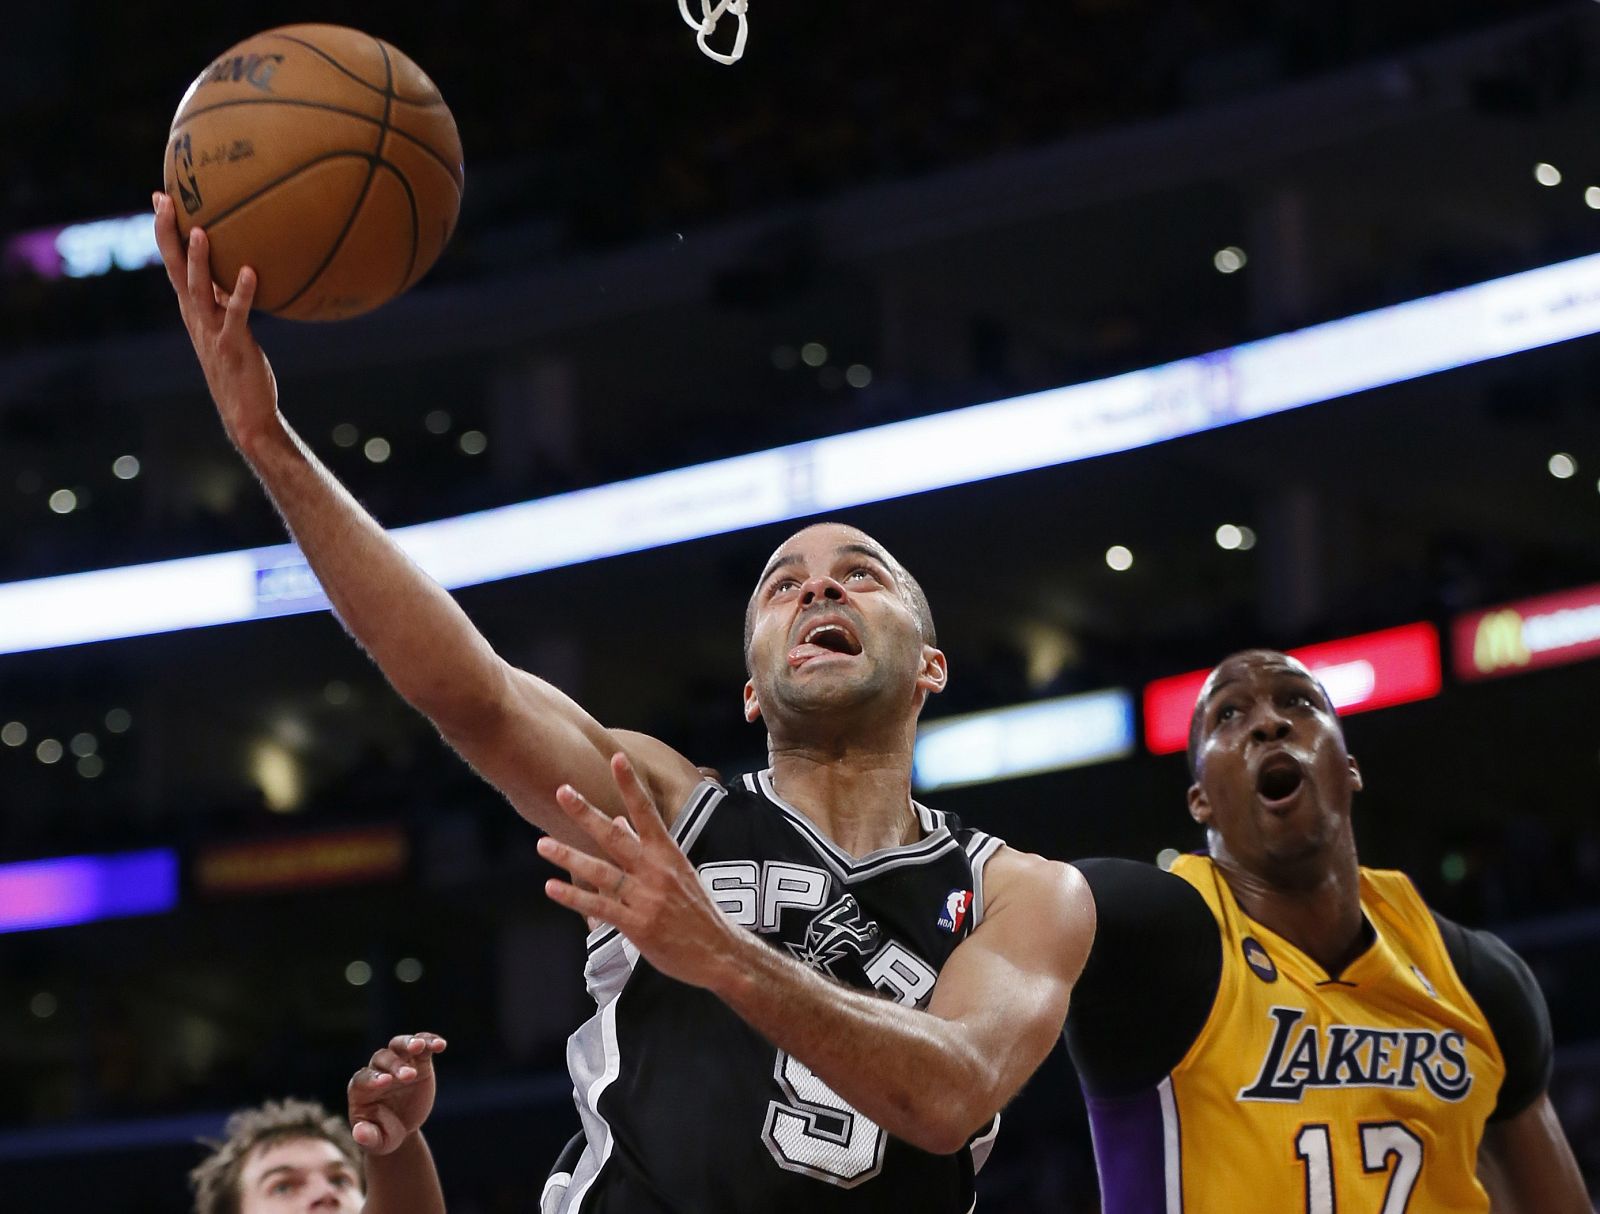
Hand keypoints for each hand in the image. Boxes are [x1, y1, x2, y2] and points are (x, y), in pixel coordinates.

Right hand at [151, 191, 279, 448]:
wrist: (246, 414)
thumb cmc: (241, 369)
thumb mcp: (228, 329)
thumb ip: (227, 301)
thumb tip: (239, 268)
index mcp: (193, 312)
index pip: (173, 265)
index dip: (166, 233)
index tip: (161, 199)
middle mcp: (196, 318)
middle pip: (175, 270)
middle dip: (167, 235)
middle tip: (164, 201)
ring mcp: (212, 332)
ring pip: (199, 290)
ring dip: (198, 260)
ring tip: (200, 230)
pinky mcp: (233, 346)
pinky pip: (236, 314)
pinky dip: (241, 293)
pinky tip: (249, 271)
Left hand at [347, 1032, 447, 1155]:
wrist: (402, 1127)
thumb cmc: (383, 1134)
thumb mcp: (376, 1142)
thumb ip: (367, 1138)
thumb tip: (359, 1132)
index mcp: (361, 1089)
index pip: (363, 1078)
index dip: (373, 1078)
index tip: (386, 1082)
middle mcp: (378, 1071)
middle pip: (382, 1058)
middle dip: (395, 1065)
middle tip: (409, 1076)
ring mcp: (398, 1063)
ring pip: (399, 1044)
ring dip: (409, 1043)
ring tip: (420, 1046)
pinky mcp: (418, 1061)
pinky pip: (423, 1045)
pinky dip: (430, 1042)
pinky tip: (440, 1045)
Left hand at [537, 753, 748, 990]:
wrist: (719, 951)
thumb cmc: (697, 910)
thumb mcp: (678, 871)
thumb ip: (647, 846)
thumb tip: (622, 819)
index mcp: (668, 853)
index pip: (647, 811)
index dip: (631, 785)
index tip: (617, 758)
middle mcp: (656, 870)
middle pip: (616, 836)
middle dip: (587, 813)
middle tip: (562, 791)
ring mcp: (646, 898)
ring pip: (602, 872)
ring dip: (569, 856)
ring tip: (542, 844)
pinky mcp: (637, 925)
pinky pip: (600, 907)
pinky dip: (574, 897)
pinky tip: (552, 887)